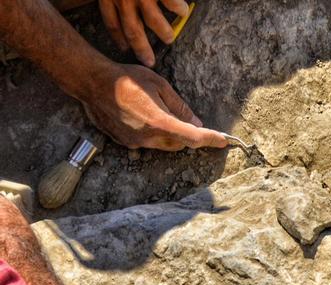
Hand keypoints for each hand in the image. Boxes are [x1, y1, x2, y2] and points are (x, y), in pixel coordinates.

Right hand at [80, 63, 225, 150]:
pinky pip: (148, 143)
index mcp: (160, 122)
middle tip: (192, 123)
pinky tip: (146, 118)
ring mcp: (135, 142)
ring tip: (164, 115)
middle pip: (179, 144)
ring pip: (164, 145)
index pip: (193, 137)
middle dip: (188, 135)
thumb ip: (180, 107)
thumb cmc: (127, 79)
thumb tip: (196, 123)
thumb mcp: (160, 86)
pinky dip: (154, 135)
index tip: (224, 141)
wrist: (92, 82)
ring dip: (171, 136)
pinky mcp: (125, 142)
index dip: (211, 140)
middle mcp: (148, 137)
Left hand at [98, 0, 188, 66]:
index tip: (123, 48)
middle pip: (133, 32)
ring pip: (155, 23)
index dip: (118, 38)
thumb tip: (123, 9)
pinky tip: (183, 13)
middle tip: (149, 63)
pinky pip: (173, 5)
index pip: (112, 23)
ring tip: (169, 38)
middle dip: (142, 50)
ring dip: (164, 32)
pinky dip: (180, 10)